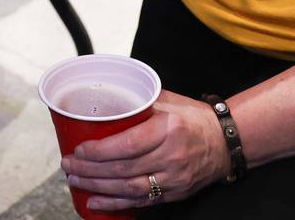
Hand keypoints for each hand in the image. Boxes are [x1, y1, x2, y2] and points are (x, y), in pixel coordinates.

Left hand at [60, 91, 231, 210]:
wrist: (227, 142)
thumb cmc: (193, 118)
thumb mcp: (168, 100)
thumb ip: (139, 100)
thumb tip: (105, 93)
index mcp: (168, 129)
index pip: (128, 144)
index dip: (100, 151)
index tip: (79, 150)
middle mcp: (172, 156)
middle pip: (124, 169)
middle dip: (90, 170)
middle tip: (68, 166)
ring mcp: (174, 179)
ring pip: (129, 188)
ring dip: (98, 187)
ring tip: (75, 181)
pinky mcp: (174, 193)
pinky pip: (141, 201)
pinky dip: (116, 203)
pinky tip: (96, 201)